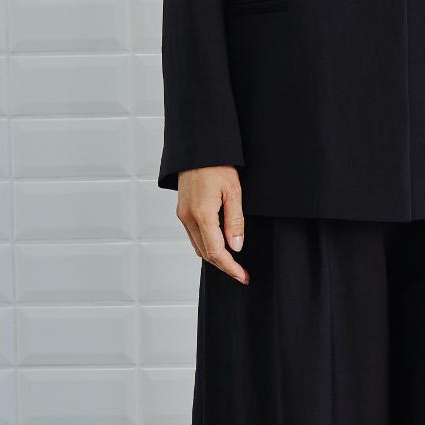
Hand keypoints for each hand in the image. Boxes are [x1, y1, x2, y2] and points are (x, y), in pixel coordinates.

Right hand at [177, 166, 248, 281]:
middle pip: (205, 253)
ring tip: (233, 263)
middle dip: (224, 266)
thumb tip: (236, 247)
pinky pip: (194, 236)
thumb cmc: (217, 165)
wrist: (197, 149)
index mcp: (201, 214)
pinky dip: (206, 245)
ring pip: (198, 246)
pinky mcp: (182, 211)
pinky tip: (219, 246)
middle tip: (241, 273)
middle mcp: (188, 218)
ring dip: (214, 257)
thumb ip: (235, 221)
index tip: (243, 276)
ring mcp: (183, 215)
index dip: (230, 267)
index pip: (216, 251)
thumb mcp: (233, 192)